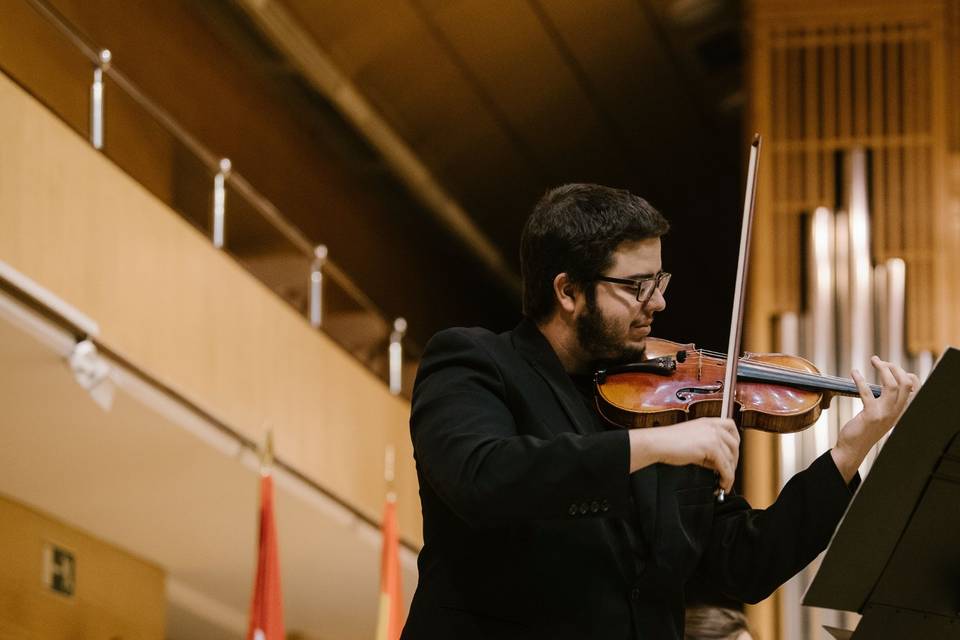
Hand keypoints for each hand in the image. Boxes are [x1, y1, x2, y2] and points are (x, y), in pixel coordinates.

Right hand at [628, 417, 739, 492]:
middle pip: (735, 444)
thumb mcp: (692, 440)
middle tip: (728, 471)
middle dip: (734, 460)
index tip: (733, 452)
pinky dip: (727, 478)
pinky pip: (725, 467)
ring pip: (731, 457)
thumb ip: (707, 448)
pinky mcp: (712, 448)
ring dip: (730, 472)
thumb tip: (717, 463)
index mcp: (708, 422)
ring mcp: (713, 436)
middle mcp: (712, 426)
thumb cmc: (668, 442)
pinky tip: (721, 484)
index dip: (735, 440)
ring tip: (724, 481)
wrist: (658, 443)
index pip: (731, 426)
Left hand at [831, 356, 919, 481]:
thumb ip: (886, 402)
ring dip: (882, 369)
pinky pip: (868, 392)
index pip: (914, 387)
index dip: (905, 373)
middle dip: (894, 367)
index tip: (891, 366)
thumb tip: (885, 382)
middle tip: (879, 361)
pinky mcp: (871, 415)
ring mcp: (885, 414)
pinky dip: (860, 380)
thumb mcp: (881, 415)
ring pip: (891, 385)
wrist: (853, 449)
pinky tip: (854, 372)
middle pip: (905, 383)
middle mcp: (897, 412)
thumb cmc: (864, 430)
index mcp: (900, 410)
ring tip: (873, 360)